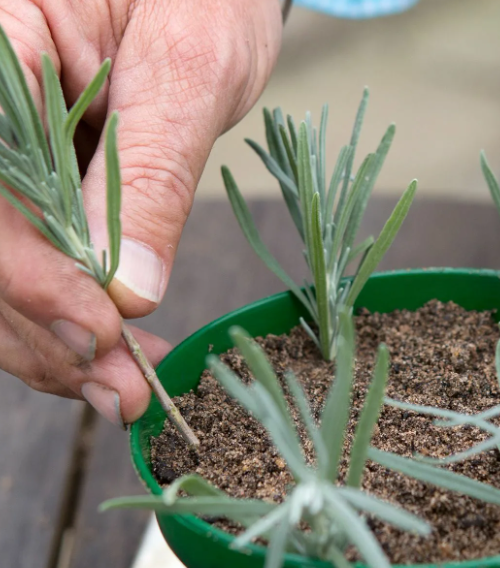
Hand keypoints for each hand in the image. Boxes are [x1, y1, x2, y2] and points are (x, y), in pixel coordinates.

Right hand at [0, 0, 282, 426]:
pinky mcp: (39, 192)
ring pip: (5, 271)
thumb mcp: (190, 70)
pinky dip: (77, 318)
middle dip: (46, 327)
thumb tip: (130, 288)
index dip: (27, 274)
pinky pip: (42, 261)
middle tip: (121, 390)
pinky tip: (122, 351)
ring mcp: (7, 161)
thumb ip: (152, 171)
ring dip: (58, 341)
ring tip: (127, 390)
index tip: (98, 328)